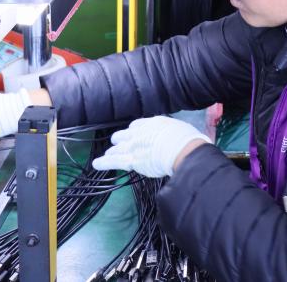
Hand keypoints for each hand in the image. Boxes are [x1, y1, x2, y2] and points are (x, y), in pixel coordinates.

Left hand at [91, 116, 210, 177]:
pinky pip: (114, 160)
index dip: (134, 131)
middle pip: (125, 135)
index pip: (138, 125)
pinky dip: (104, 162)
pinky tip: (97, 164)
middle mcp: (141, 132)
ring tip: (108, 154)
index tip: (133, 134)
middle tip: (119, 144)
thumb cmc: (189, 140)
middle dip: (121, 140)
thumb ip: (178, 134)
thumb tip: (189, 139)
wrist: (184, 149)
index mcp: (154, 123)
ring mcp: (135, 145)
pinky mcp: (132, 160)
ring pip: (118, 147)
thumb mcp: (184, 130)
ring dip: (113, 151)